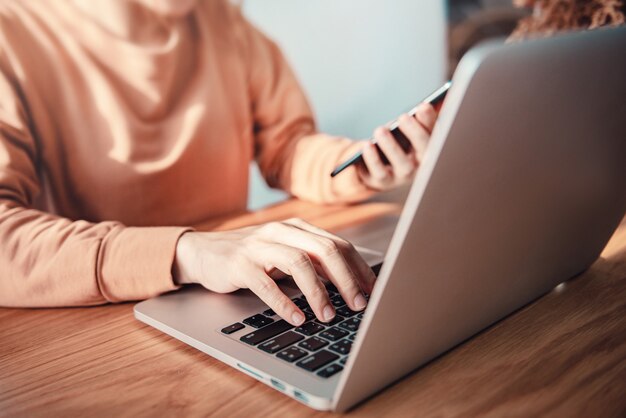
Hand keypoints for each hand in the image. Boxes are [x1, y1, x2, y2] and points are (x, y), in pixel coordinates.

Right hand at [172, 218, 376, 325]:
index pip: (338, 244)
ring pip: (298, 263)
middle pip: (324, 250)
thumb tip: (350, 285)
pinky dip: (284, 303)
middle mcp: (281, 231)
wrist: (203, 252)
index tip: (373, 292)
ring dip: (318, 292)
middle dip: (346, 280)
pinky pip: (266, 284)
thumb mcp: (285, 254)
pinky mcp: (240, 264)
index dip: (358, 269)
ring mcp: (259, 246)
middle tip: (359, 305)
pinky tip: (297, 318)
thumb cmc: (251, 257)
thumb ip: (313, 263)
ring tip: (328, 315)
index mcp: (297, 228)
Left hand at [357, 103, 437, 190]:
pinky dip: (373, 158)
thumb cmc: (397, 145)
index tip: (423, 107)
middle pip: (424, 150)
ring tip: (380, 130)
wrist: (377, 169)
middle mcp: (420, 165)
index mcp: (429, 148)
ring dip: (391, 146)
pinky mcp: (383, 182)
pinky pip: (379, 172)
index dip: (430, 121)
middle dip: (415, 132)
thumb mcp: (407, 132)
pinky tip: (367, 145)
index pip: (435, 134)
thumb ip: (418, 120)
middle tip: (403, 117)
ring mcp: (402, 176)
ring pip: (401, 164)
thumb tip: (424, 106)